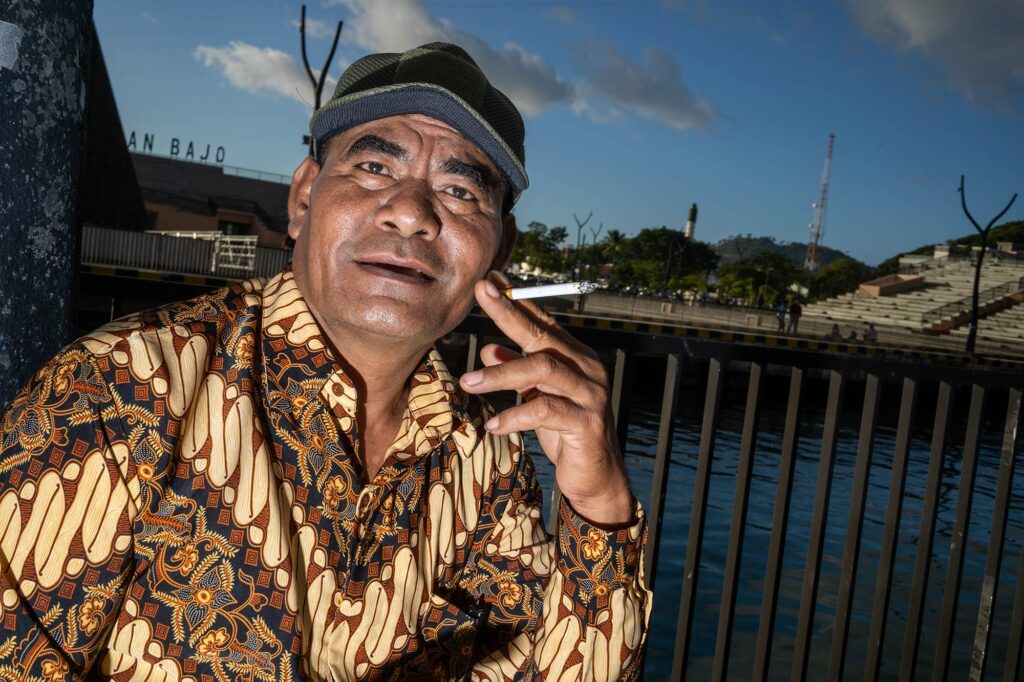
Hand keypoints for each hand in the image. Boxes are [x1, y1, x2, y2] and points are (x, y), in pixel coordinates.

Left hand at [459, 272, 632, 525]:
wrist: (596, 478)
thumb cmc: (565, 434)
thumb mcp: (535, 398)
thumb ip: (517, 371)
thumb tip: (488, 347)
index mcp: (575, 358)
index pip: (543, 322)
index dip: (516, 301)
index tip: (489, 280)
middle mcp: (587, 369)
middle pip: (542, 336)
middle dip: (508, 313)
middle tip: (480, 294)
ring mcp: (590, 394)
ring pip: (542, 369)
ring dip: (500, 374)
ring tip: (468, 382)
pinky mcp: (587, 422)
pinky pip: (545, 410)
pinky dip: (515, 415)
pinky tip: (493, 425)